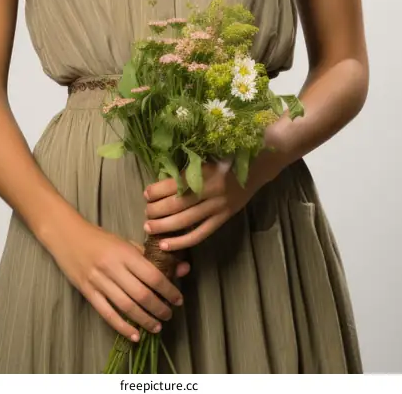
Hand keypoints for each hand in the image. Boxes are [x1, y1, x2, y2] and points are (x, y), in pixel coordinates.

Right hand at [47, 217, 189, 340]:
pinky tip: (135, 335)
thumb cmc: (100, 238)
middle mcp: (112, 267)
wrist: (67, 235)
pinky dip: (122, 327)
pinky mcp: (87, 292)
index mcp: (124, 252)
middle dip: (159, 308)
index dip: (168, 290)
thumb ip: (151, 257)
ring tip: (157, 326)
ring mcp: (98, 281)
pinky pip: (107, 313)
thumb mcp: (125, 242)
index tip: (178, 299)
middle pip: (141, 294)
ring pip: (126, 306)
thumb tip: (182, 268)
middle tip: (169, 314)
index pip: (152, 275)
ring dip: (145, 320)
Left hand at [143, 150, 284, 251]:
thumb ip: (188, 168)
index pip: (174, 184)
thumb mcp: (207, 156)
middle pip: (177, 205)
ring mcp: (218, 207)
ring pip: (186, 222)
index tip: (145, 193)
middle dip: (156, 211)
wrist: (257, 166)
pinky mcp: (223, 219)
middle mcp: (210, 190)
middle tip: (145, 213)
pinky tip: (166, 245)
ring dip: (164, 227)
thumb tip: (161, 179)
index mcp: (204, 171)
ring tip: (149, 228)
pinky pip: (200, 234)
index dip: (156, 190)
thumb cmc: (227, 157)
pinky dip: (181, 242)